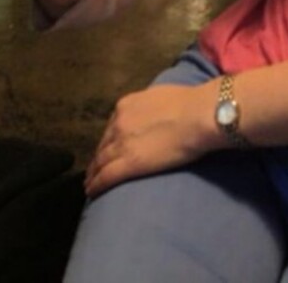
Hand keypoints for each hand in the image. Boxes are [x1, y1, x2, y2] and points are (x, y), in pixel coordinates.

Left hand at [85, 82, 217, 196]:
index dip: (108, 141)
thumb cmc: (188, 103)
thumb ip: (147, 106)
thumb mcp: (159, 95)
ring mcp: (122, 144)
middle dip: (98, 158)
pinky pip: (106, 177)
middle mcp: (119, 123)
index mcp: (126, 105)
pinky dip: (96, 185)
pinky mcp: (129, 164)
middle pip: (103, 145)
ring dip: (94, 173)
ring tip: (90, 183)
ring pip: (100, 162)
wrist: (196, 115)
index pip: (111, 127)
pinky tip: (92, 192)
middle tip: (94, 170)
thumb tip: (149, 112)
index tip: (106, 150)